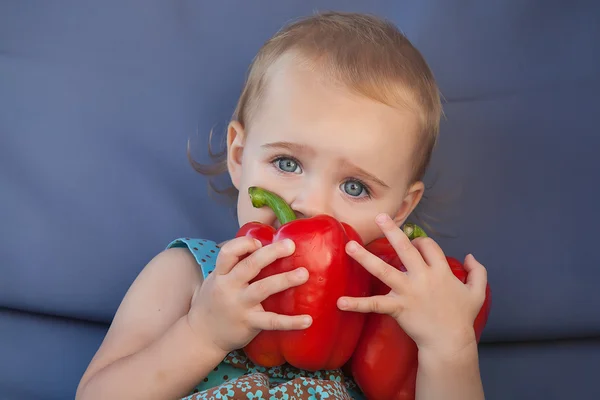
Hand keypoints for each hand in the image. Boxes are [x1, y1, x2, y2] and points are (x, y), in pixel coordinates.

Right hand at [187, 236, 311, 353]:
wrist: (202, 336)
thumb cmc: (214, 301)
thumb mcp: (216, 279)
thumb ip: (234, 265)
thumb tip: (262, 245)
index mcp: (221, 274)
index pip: (228, 253)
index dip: (244, 244)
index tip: (259, 242)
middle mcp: (229, 288)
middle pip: (250, 265)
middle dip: (271, 253)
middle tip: (291, 246)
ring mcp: (240, 306)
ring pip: (263, 289)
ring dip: (285, 280)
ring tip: (304, 274)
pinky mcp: (249, 324)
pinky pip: (272, 321)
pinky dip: (291, 322)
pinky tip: (308, 320)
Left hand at [337, 214, 487, 357]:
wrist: (450, 342)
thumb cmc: (462, 318)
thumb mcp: (478, 293)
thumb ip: (478, 272)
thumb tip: (470, 256)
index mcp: (441, 271)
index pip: (428, 246)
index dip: (420, 242)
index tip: (413, 243)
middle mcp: (423, 277)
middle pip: (405, 249)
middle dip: (392, 231)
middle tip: (379, 217)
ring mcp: (408, 292)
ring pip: (384, 270)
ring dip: (365, 258)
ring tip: (350, 246)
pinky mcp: (398, 308)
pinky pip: (374, 305)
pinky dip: (357, 304)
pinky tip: (340, 302)